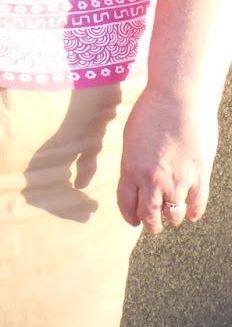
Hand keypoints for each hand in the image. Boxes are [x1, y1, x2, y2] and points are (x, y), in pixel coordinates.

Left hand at [116, 83, 217, 231]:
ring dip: (172, 219)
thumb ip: (133, 161)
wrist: (178, 99)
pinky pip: (197, 203)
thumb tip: (137, 176)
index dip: (130, 216)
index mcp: (131, 169)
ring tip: (172, 219)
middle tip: (152, 227)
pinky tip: (193, 214)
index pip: (127, 203)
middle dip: (150, 224)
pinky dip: (195, 212)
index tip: (133, 221)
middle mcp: (152, 180)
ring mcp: (177, 180)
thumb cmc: (151, 111)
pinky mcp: (199, 175)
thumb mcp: (131, 138)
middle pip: (149, 215)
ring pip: (174, 214)